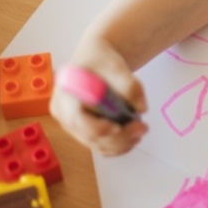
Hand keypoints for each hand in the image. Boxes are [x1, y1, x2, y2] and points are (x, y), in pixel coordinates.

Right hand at [49, 39, 148, 155]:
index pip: (77, 120)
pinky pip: (101, 146)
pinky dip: (119, 146)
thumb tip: (141, 108)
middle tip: (143, 127)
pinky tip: (133, 136)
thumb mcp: (116, 67)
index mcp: (65, 96)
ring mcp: (74, 127)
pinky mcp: (85, 133)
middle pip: (89, 137)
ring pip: (97, 145)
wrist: (96, 61)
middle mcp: (64, 115)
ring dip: (122, 143)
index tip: (118, 127)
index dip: (97, 128)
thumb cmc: (101, 61)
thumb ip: (129, 85)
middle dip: (119, 137)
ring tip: (141, 129)